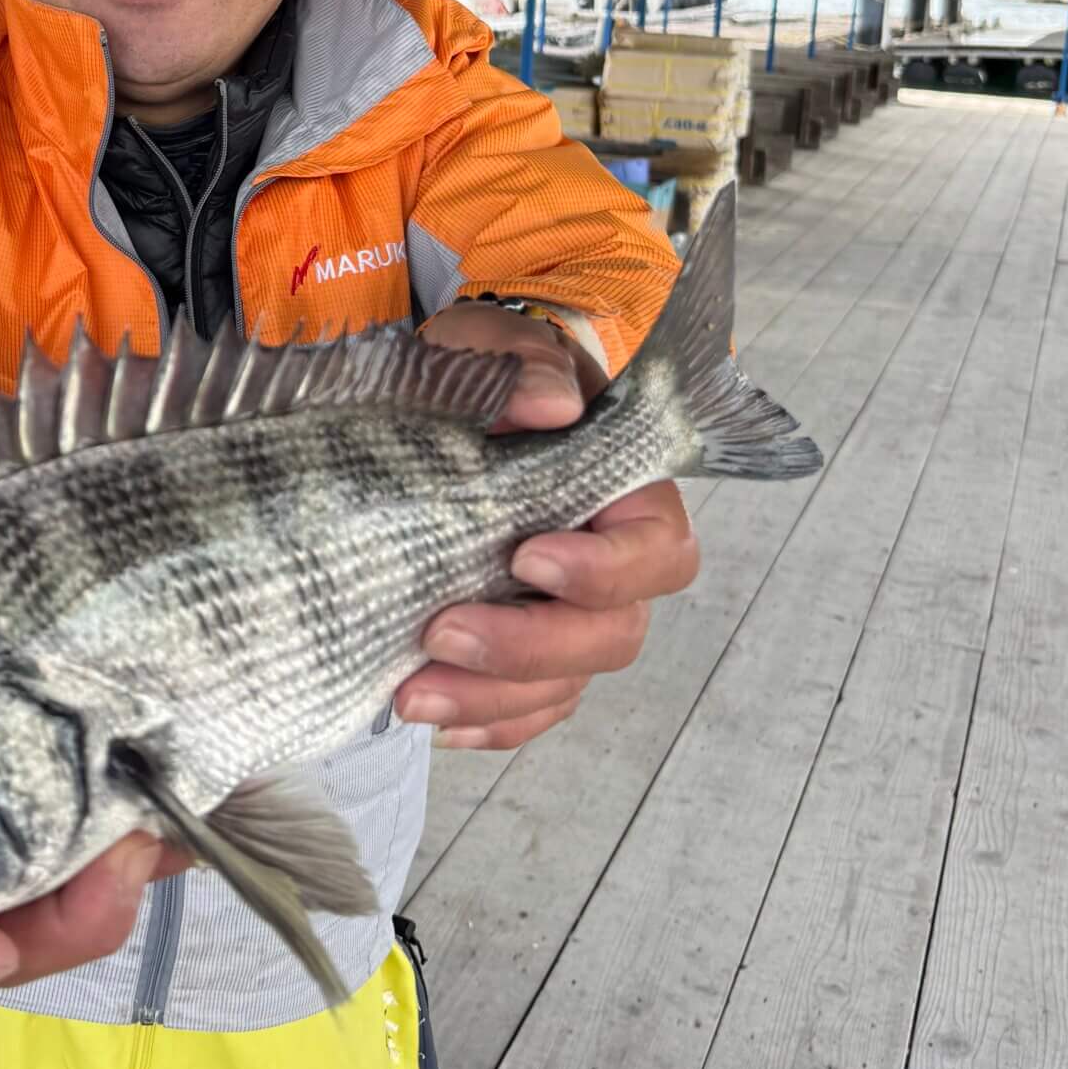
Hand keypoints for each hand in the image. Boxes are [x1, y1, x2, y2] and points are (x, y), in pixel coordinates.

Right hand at [0, 487, 188, 1012]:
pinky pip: (121, 845)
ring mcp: (14, 828)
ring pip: (74, 902)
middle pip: (4, 938)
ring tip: (173, 820)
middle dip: (72, 919)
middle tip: (129, 853)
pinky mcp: (76, 796)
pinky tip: (196, 789)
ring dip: (128, 874)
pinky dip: (161, 833)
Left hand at [403, 302, 698, 747]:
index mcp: (627, 494)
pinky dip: (483, 722)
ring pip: (565, 685)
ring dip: (492, 697)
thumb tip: (548, 407)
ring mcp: (569, 618)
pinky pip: (525, 712)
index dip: (603, 570)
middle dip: (528, 646)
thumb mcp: (491, 346)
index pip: (657, 551)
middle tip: (442, 632)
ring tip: (410, 694)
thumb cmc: (479, 372)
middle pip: (612, 635)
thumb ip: (523, 366)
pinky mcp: (525, 656)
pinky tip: (433, 721)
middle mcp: (612, 569)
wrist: (431, 403)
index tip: (527, 558)